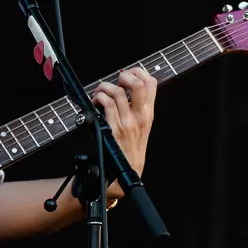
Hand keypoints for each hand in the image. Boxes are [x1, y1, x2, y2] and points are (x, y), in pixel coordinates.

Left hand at [91, 67, 156, 199]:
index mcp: (148, 114)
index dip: (139, 72)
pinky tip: (95, 104)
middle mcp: (140, 117)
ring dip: (104, 88)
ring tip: (100, 94)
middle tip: (116, 81)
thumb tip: (126, 86)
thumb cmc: (130, 150)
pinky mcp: (114, 130)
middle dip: (124, 76)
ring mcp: (127, 123)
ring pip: (117, 92)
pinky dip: (98, 99)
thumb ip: (137, 108)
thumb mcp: (142, 127)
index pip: (152, 83)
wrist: (125, 175)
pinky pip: (106, 105)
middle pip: (138, 84)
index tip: (128, 73)